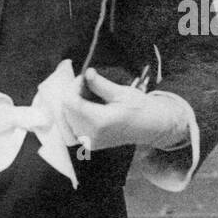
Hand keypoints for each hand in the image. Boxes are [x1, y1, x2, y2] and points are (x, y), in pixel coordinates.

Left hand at [61, 68, 188, 151]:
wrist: (150, 127)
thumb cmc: (139, 108)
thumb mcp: (121, 92)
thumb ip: (100, 84)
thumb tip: (86, 73)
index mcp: (99, 121)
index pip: (70, 102)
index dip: (73, 87)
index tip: (83, 79)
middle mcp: (90, 134)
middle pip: (67, 109)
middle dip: (74, 94)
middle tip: (87, 84)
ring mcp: (89, 142)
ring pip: (68, 118)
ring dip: (75, 104)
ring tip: (91, 96)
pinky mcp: (89, 144)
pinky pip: (74, 126)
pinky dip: (78, 115)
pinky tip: (90, 108)